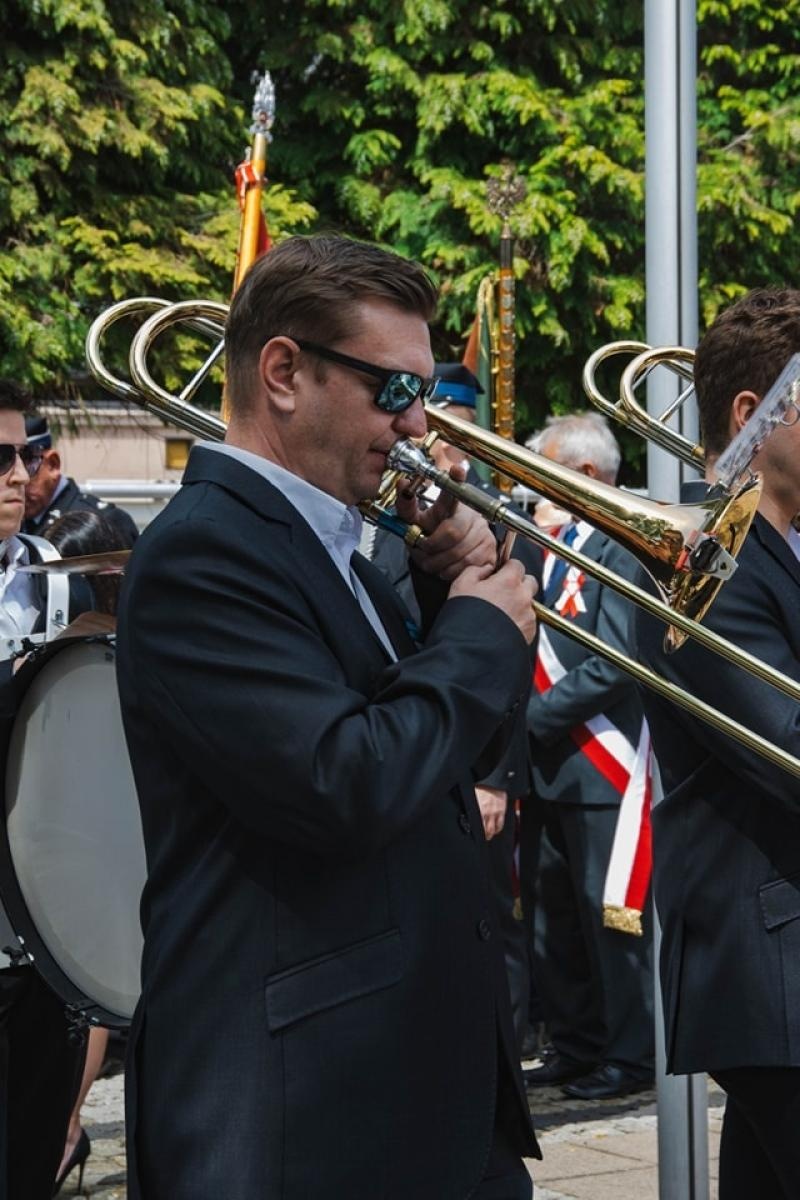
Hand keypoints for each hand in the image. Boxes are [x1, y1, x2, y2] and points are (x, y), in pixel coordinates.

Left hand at [396, 463, 495, 581]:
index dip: (456, 481)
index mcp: (450, 505)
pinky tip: (446, 564)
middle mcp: (471, 516)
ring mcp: (483, 534)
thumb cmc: (433, 532)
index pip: (454, 491)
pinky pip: (467, 567)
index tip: (456, 471)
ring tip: (431, 558)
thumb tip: (402, 484)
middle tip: (423, 547)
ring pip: (459, 554)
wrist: (453, 549)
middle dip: (432, 545)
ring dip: (438, 561)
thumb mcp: (417, 519)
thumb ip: (407, 505)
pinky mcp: (489, 552)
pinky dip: (450, 571)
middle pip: (452, 532)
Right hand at [449, 558, 537, 643]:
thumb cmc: (466, 620)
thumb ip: (476, 570)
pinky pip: (529, 621)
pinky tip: (504, 626)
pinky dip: (520, 621)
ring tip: (500, 613)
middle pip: (529, 581)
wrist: (473, 651)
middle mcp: (523, 597)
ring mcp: (528, 616)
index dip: (507, 568)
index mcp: (508, 581)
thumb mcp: (461, 585)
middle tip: (502, 592)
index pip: (516, 564)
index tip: (500, 573)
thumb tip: (485, 568)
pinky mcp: (530, 633)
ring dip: (519, 604)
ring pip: (529, 603)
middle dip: (518, 584)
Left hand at [476, 787, 506, 839]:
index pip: (476, 825)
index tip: (473, 834)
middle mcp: (486, 813)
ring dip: (490, 834)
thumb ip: (471, 807)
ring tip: (488, 835)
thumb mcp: (473, 797)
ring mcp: (495, 813)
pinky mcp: (502, 811)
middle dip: (483, 836)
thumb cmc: (482, 788)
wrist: (493, 782)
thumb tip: (465, 814)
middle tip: (482, 837)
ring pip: (493, 829)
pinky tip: (495, 830)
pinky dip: (497, 829)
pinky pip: (500, 825)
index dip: (474, 832)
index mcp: (478, 809)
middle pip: (485, 830)